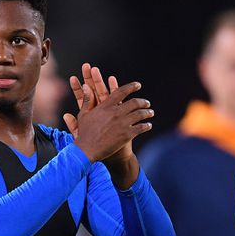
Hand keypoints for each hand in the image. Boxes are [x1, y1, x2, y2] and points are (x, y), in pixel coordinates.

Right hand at [64, 63, 151, 186]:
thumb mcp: (83, 115)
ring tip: (151, 113)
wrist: (87, 150)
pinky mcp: (126, 135)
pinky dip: (146, 126)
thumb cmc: (84, 133)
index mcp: (106, 106)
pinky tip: (148, 126)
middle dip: (143, 102)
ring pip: (140, 114)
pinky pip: (141, 128)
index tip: (138, 85)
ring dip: (147, 113)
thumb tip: (86, 86)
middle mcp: (116, 113)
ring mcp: (122, 123)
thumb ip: (87, 100)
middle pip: (134, 103)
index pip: (121, 92)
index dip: (131, 87)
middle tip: (147, 103)